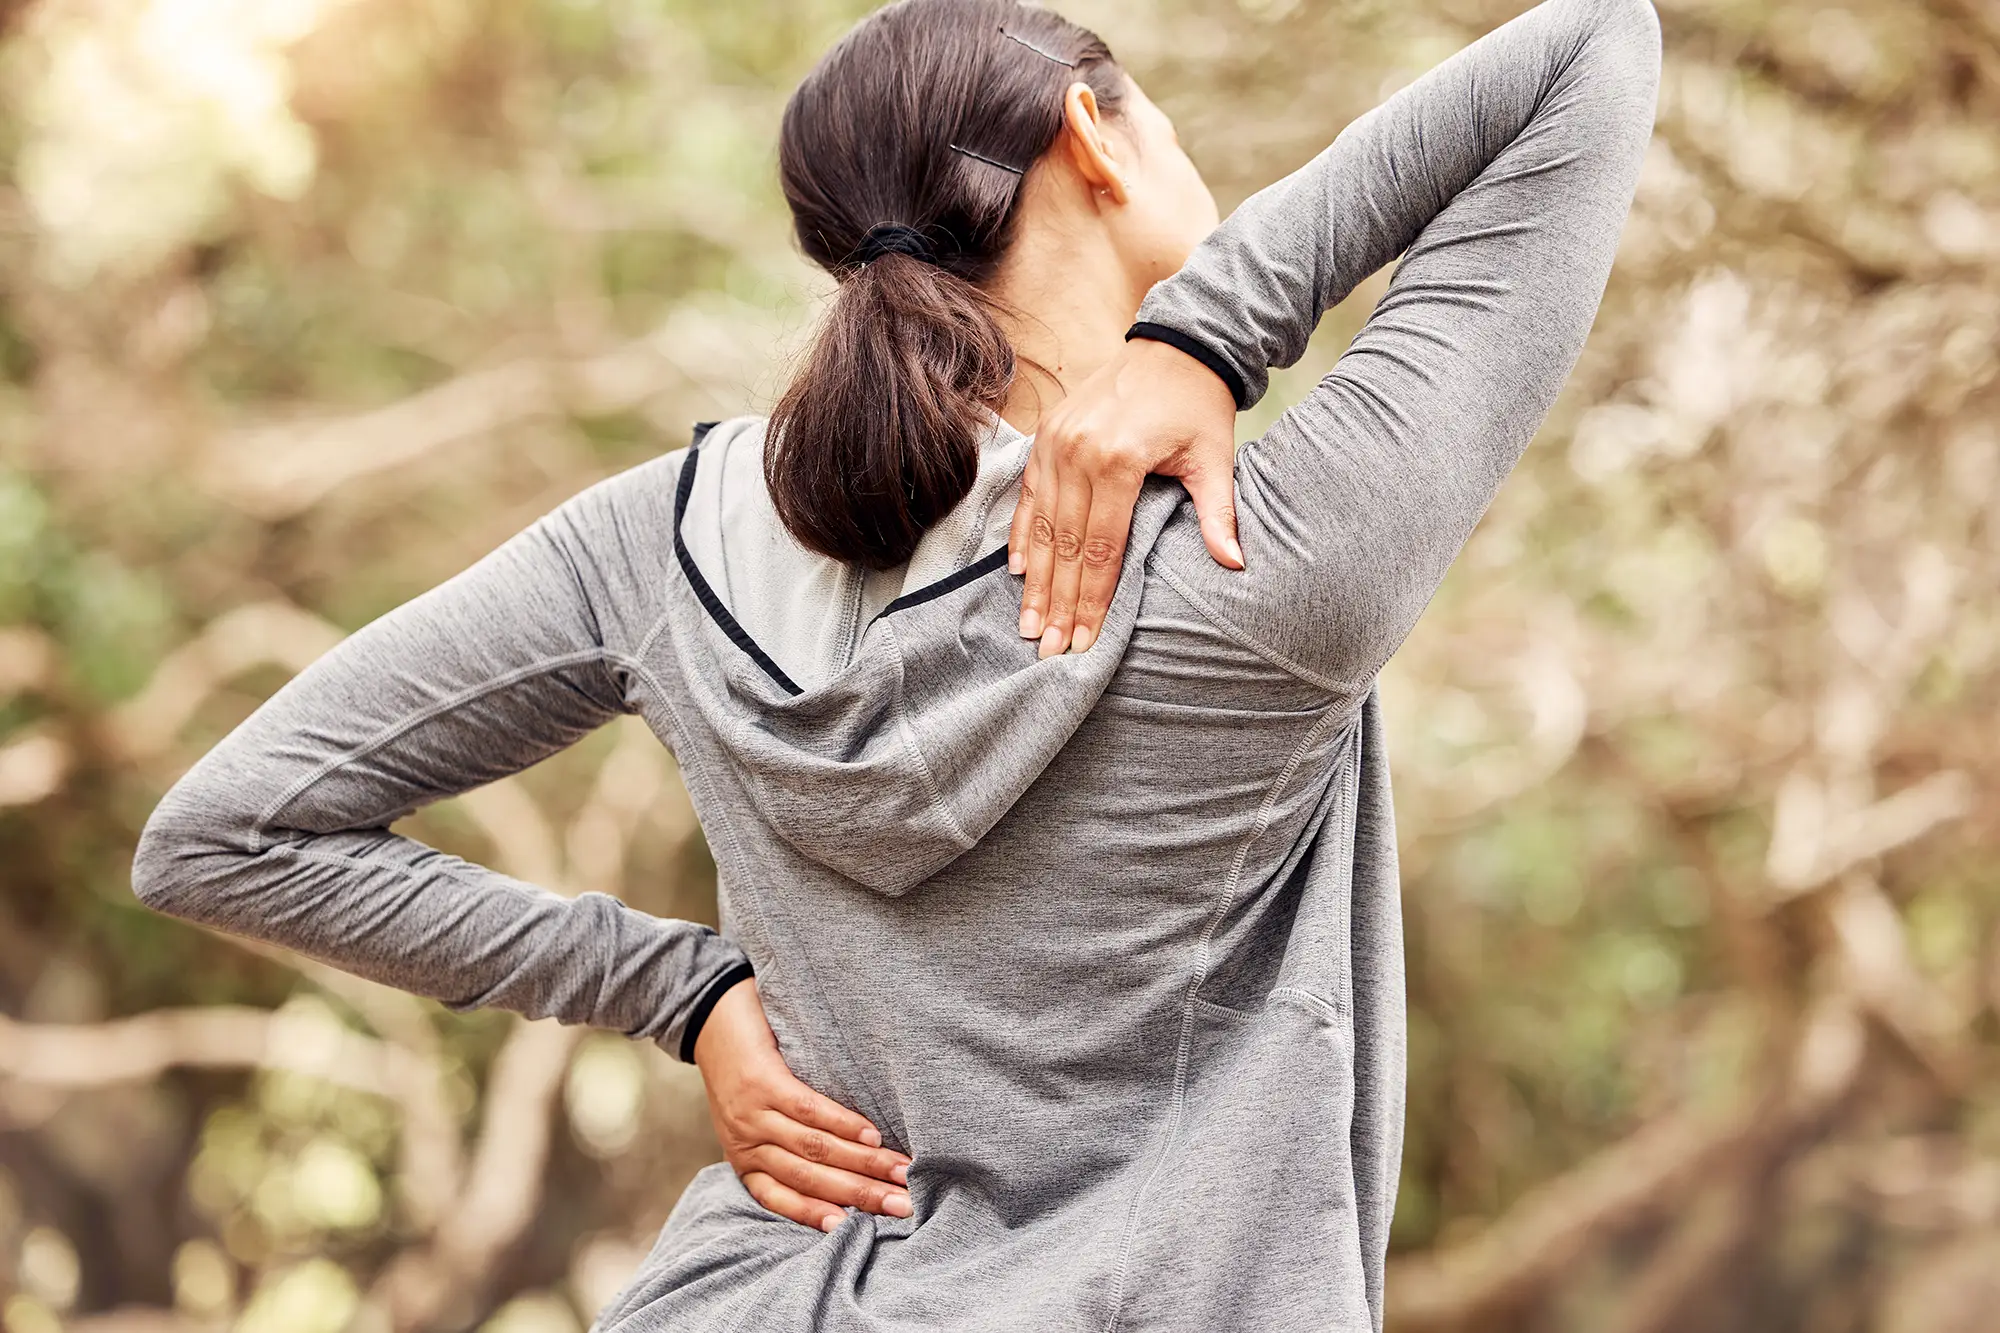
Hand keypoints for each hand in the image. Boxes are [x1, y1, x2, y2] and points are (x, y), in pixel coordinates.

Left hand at [693, 977, 911, 1230]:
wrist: (708, 1014)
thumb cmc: (739, 1068)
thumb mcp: (750, 1118)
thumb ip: (782, 1144)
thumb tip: (840, 1169)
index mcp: (745, 1159)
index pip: (783, 1198)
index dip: (817, 1215)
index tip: (853, 1229)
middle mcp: (747, 1143)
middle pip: (809, 1178)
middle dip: (859, 1195)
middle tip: (902, 1206)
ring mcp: (753, 1114)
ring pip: (814, 1148)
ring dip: (863, 1163)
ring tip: (900, 1172)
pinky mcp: (763, 1081)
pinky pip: (809, 1110)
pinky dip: (843, 1126)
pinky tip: (871, 1135)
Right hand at [1008, 336, 1242, 658]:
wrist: (1174, 344)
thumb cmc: (1198, 404)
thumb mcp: (1215, 457)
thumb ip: (1218, 513)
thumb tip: (1234, 565)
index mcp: (1119, 460)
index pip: (1101, 548)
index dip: (1091, 600)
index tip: (1084, 641)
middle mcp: (1078, 453)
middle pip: (1064, 546)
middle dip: (1057, 602)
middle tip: (1049, 648)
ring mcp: (1055, 443)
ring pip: (1041, 526)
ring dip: (1035, 581)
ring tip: (1030, 624)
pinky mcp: (1046, 436)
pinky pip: (1028, 496)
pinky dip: (1022, 535)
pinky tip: (1019, 573)